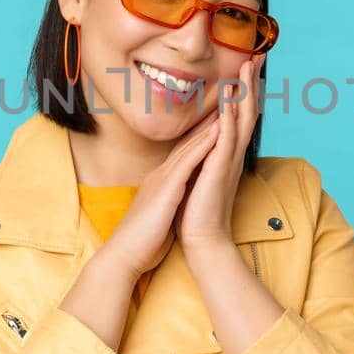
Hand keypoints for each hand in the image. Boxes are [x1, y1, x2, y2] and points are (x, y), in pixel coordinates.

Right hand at [95, 111, 221, 276]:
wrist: (124, 256)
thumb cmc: (143, 241)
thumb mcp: (160, 215)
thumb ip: (170, 203)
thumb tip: (178, 201)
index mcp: (163, 182)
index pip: (186, 151)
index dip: (202, 132)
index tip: (220, 116)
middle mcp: (162, 174)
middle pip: (188, 140)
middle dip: (209, 118)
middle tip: (228, 97)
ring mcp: (163, 179)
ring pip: (189, 145)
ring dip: (210, 122)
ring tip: (228, 103)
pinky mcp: (166, 189)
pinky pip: (188, 162)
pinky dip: (203, 145)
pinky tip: (217, 130)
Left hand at [177, 55, 263, 246]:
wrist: (202, 240)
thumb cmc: (198, 211)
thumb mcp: (201, 175)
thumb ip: (205, 156)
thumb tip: (203, 141)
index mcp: (227, 154)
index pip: (239, 115)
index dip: (244, 90)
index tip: (245, 66)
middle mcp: (232, 154)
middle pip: (246, 110)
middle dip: (250, 82)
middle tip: (255, 55)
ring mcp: (228, 160)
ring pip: (240, 119)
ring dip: (244, 92)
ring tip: (247, 67)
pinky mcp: (219, 170)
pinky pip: (227, 139)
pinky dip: (230, 118)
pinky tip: (231, 101)